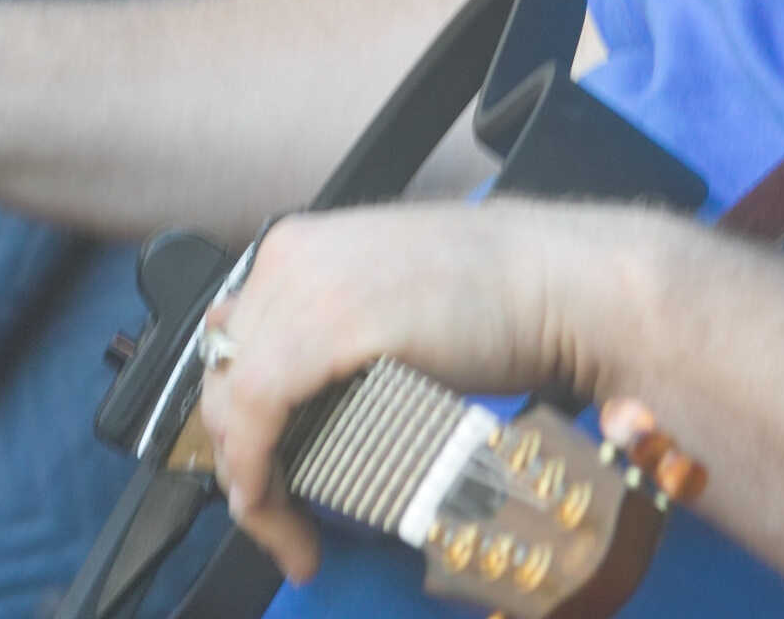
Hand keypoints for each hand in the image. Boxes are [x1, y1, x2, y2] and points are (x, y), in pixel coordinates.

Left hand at [196, 200, 658, 583]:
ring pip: (230, 399)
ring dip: (249, 481)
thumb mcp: (392, 303)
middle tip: (278, 520)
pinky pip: (255, 409)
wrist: (562, 282)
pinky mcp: (327, 325)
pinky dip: (254, 471)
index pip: (230, 343)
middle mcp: (287, 257)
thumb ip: (339, 332)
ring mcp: (303, 285)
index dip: (238, 420)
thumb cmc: (500, 297)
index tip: (263, 479)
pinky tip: (275, 514)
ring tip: (288, 536)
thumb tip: (304, 396)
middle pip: (221, 374)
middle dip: (239, 458)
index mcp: (298, 247)